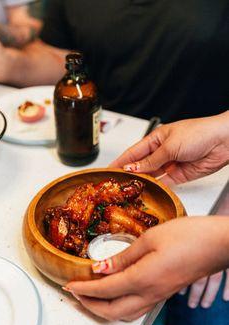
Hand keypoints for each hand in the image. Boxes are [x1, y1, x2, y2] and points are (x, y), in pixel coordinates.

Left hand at [65, 216, 228, 320]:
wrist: (218, 244)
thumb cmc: (189, 236)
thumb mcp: (150, 238)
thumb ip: (123, 256)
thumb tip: (100, 268)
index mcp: (143, 278)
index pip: (104, 290)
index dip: (83, 290)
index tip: (69, 286)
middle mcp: (150, 294)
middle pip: (111, 311)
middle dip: (89, 305)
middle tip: (75, 294)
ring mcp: (159, 296)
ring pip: (124, 314)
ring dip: (104, 309)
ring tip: (91, 296)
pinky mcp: (165, 293)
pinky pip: (137, 309)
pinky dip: (120, 306)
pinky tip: (116, 293)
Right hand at [110, 112, 228, 185]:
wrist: (223, 142)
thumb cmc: (199, 133)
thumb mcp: (170, 146)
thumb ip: (151, 160)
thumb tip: (133, 168)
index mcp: (157, 139)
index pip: (133, 152)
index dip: (120, 160)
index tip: (109, 169)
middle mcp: (162, 152)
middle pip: (141, 165)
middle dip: (129, 173)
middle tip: (117, 183)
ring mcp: (170, 164)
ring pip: (151, 175)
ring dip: (142, 181)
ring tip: (129, 189)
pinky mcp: (179, 175)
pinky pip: (163, 183)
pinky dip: (155, 187)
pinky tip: (147, 190)